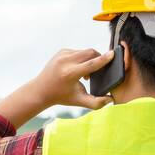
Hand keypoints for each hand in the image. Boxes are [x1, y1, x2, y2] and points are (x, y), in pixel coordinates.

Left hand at [0, 48, 114, 129]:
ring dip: (90, 59)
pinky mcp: (61, 51)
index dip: (103, 59)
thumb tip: (111, 100)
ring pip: (85, 51)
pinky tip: (79, 68)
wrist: (41, 90)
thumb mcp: (79, 101)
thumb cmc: (61, 96)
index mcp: (70, 73)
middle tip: (98, 71)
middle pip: (90, 53)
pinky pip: (78, 51)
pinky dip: (82, 58)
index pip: (91, 64)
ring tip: (86, 74)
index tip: (113, 54)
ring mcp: (62, 55)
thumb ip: (96, 103)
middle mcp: (65, 61)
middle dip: (98, 59)